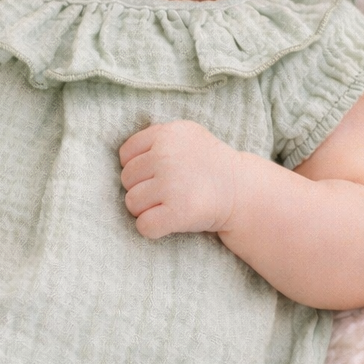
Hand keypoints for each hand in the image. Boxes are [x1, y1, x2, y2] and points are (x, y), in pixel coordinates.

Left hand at [119, 121, 238, 239]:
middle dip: (142, 189)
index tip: (157, 175)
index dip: (138, 168)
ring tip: (170, 205)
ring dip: (146, 209)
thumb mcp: (185, 136)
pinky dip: (152, 229)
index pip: (126, 155)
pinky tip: (169, 222)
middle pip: (127, 179)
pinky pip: (144, 226)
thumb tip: (121, 157)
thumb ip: (156, 139)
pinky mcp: (178, 211)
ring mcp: (171, 184)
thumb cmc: (206, 166)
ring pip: (131, 203)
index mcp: (166, 134)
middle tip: (167, 192)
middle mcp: (166, 156)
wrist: (242, 191)